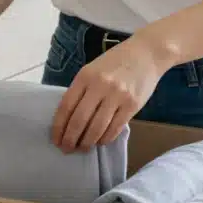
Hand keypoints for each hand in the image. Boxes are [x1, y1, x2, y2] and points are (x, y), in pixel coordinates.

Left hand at [51, 36, 167, 152]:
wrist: (146, 53)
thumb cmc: (116, 62)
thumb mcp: (92, 69)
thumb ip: (81, 90)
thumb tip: (68, 118)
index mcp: (85, 76)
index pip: (66, 106)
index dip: (59, 126)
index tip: (55, 139)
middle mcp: (100, 86)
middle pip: (79, 120)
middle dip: (70, 139)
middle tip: (67, 149)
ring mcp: (118, 96)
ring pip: (97, 128)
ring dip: (87, 142)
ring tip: (83, 148)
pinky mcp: (132, 105)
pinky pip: (115, 128)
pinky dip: (105, 138)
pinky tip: (99, 141)